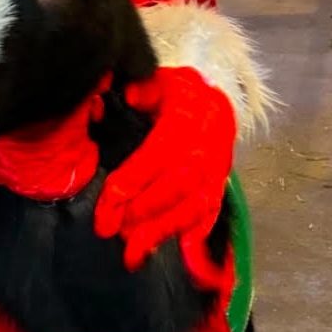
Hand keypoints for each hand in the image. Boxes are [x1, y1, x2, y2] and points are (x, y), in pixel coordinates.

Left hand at [94, 66, 235, 268]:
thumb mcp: (155, 79)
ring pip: (196, 205)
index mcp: (190, 113)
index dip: (136, 178)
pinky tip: (178, 251)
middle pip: (180, 185)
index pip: (162, 151)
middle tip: (111, 230)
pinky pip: (212, 211)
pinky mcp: (221, 183)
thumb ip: (140, 89)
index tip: (110, 200)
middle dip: (144, 212)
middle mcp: (209, 142)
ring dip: (163, 230)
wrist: (211, 96)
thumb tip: (128, 96)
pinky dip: (196, 234)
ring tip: (133, 252)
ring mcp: (219, 166)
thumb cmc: (173, 91)